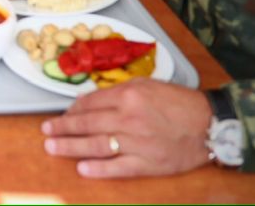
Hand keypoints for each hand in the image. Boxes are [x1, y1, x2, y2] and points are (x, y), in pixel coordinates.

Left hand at [41, 80, 213, 177]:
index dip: (72, 110)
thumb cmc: (178, 102)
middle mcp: (129, 118)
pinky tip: (82, 168)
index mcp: (129, 96)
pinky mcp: (148, 163)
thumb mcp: (147, 86)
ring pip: (97, 145)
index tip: (61, 115)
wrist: (209, 124)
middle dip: (63, 128)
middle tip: (45, 132)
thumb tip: (88, 101)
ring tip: (52, 148)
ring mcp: (138, 143)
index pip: (90, 103)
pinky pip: (118, 167)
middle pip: (88, 124)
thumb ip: (117, 92)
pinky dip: (99, 168)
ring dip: (71, 147)